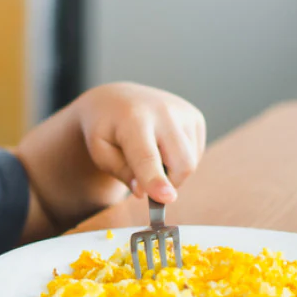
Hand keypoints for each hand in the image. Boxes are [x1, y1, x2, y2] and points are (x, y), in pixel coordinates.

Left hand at [76, 82, 205, 203]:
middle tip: (147, 181)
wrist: (118, 98)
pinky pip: (196, 154)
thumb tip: (144, 192)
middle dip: (169, 183)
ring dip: (173, 171)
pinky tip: (163, 146)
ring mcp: (183, 112)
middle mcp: (163, 111)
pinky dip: (180, 160)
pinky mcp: (195, 117)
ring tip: (150, 154)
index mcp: (132, 119)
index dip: (156, 179)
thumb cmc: (106, 128)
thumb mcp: (100, 151)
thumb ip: (120, 172)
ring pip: (191, 162)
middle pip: (181, 163)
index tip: (166, 199)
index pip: (146, 155)